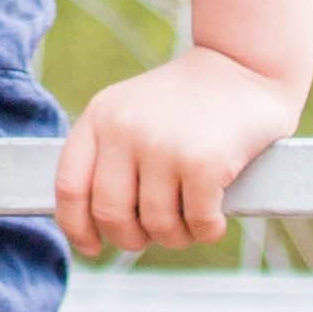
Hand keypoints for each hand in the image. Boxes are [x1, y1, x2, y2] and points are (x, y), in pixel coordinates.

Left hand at [53, 46, 302, 255]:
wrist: (243, 64)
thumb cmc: (185, 103)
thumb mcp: (130, 113)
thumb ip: (107, 158)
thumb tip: (90, 230)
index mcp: (100, 116)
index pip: (69, 186)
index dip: (77, 228)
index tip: (94, 247)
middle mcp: (124, 128)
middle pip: (111, 215)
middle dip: (133, 238)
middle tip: (157, 230)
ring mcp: (162, 144)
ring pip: (157, 226)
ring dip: (178, 236)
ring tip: (192, 216)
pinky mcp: (202, 161)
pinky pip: (198, 225)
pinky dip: (208, 231)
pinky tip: (216, 216)